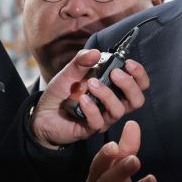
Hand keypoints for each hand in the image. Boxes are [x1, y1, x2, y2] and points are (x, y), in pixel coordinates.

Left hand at [31, 49, 149, 148]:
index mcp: (115, 89)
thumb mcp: (70, 72)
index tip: (128, 63)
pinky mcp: (90, 129)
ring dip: (107, 94)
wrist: (42, 113)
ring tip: (91, 84)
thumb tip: (96, 52)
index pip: (139, 85)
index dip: (139, 75)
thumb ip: (82, 61)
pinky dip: (91, 109)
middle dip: (129, 85)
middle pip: (137, 100)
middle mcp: (114, 104)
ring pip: (118, 110)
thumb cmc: (62, 92)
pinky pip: (98, 121)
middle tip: (114, 73)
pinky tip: (81, 100)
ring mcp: (103, 118)